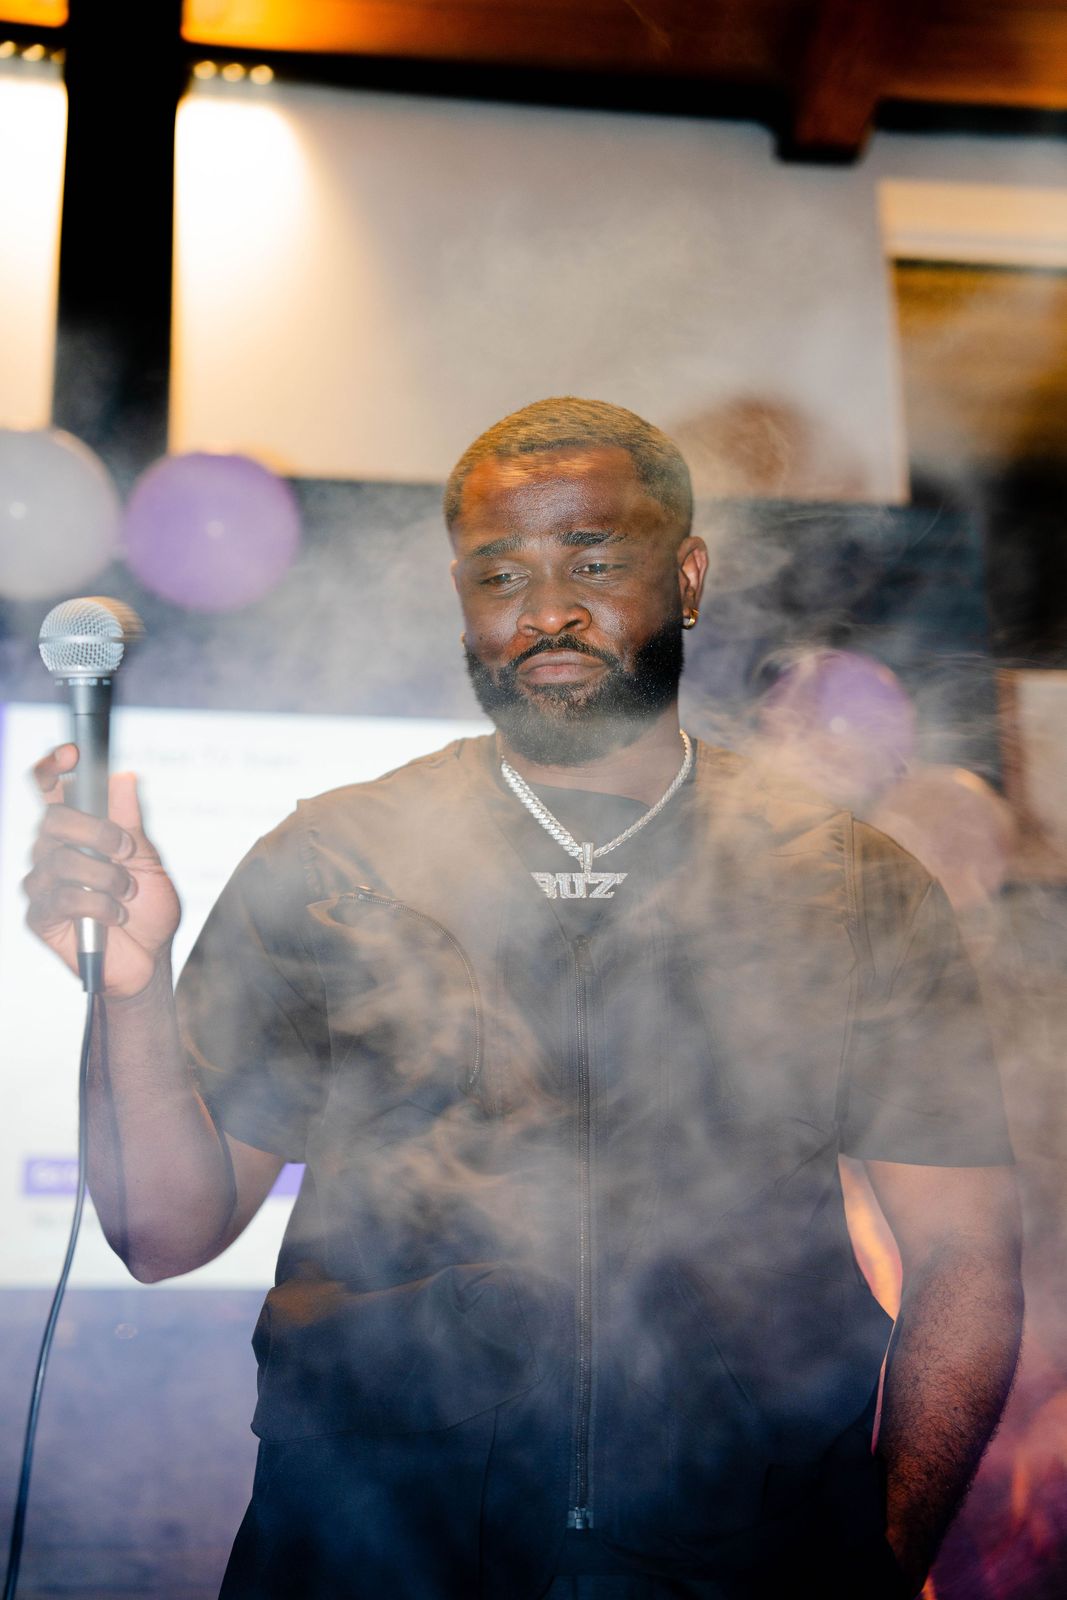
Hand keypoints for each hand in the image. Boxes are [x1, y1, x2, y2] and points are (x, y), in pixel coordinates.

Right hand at [23, 743, 181, 998]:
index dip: (53, 766)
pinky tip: (115, 915)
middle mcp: (52, 850)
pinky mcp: (40, 914)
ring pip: (60, 858)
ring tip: (127, 893)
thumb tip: (123, 777)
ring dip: (105, 876)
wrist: (149, 959)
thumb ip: (130, 822)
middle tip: (127, 851)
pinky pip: (61, 896)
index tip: (73, 754)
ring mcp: (42, 882)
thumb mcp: (148, 859)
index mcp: (77, 830)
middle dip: (97, 831)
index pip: (50, 788)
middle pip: (53, 819)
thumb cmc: (147, 908)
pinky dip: (98, 904)